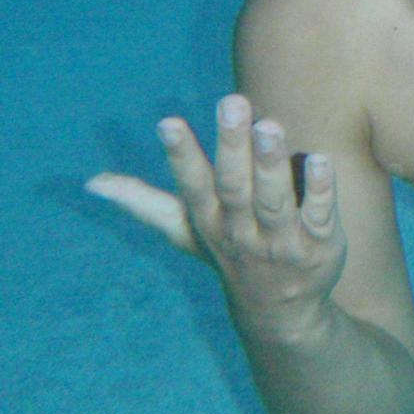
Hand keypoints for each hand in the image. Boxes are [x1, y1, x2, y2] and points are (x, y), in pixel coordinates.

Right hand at [86, 94, 346, 340]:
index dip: (181, 155)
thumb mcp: (185, 231)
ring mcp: (281, 241)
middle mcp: (242, 230)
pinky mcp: (320, 244)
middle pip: (234, 186)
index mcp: (209, 220)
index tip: (168, 122)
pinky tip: (321, 158)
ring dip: (272, 162)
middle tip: (232, 101)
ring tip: (270, 125)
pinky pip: (320, 214)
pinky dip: (321, 189)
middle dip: (232, 144)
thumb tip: (92, 182)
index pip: (192, 186)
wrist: (280, 313)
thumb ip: (144, 203)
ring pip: (275, 200)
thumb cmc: (230, 252)